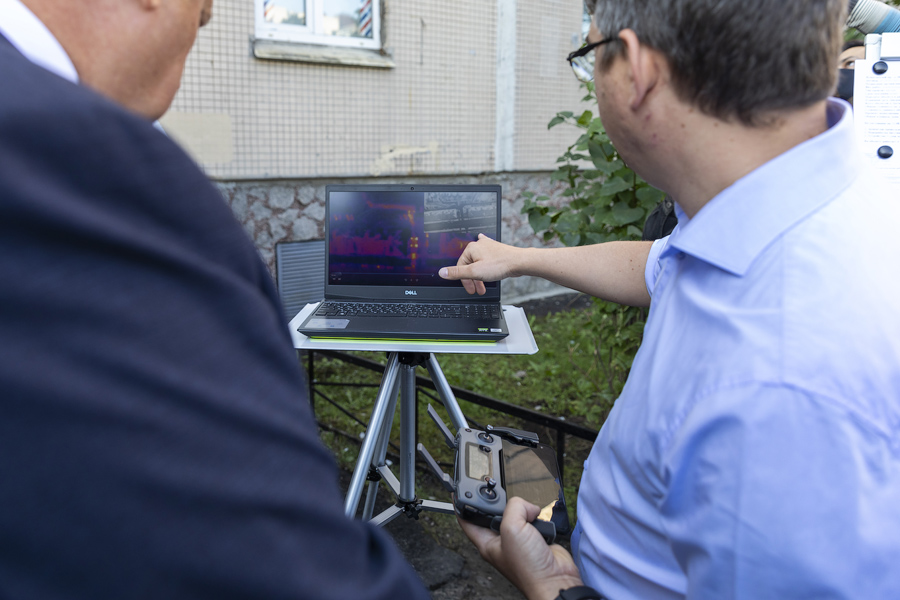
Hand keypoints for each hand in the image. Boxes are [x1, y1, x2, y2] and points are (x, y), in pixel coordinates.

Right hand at [438, 234, 522, 294]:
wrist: (519, 262)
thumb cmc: (500, 264)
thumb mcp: (475, 272)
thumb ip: (457, 273)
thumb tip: (442, 272)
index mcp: (471, 248)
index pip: (460, 267)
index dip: (465, 281)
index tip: (470, 289)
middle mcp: (478, 245)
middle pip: (469, 265)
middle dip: (473, 280)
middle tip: (477, 290)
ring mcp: (487, 247)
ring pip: (478, 263)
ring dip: (480, 276)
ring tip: (484, 286)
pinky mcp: (495, 250)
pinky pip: (486, 257)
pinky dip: (483, 261)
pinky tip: (483, 256)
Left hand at [458, 497, 582, 599]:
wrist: (555, 580)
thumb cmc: (528, 568)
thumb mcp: (512, 530)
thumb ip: (513, 508)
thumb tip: (524, 505)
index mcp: (487, 543)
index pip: (467, 520)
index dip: (462, 505)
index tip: (459, 491)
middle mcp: (501, 541)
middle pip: (494, 513)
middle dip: (501, 504)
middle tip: (505, 499)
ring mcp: (519, 539)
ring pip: (516, 514)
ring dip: (524, 511)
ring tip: (529, 517)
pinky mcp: (535, 538)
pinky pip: (533, 519)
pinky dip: (538, 517)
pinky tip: (539, 524)